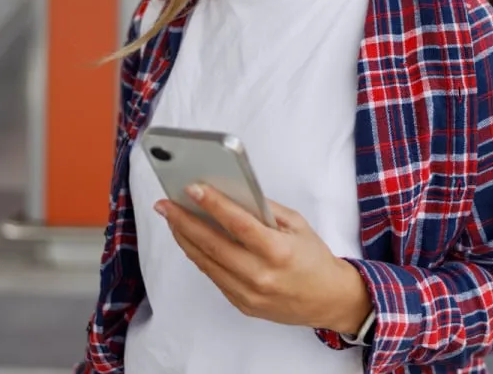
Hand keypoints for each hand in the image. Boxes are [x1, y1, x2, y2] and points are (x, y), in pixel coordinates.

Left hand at [155, 184, 372, 334]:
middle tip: (165, 204)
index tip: (192, 188)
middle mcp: (260, 274)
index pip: (238, 223)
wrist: (327, 299)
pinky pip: (213, 276)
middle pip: (212, 244)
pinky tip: (190, 240)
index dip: (213, 204)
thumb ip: (266, 210)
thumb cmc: (314, 258)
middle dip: (184, 221)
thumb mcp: (298, 225)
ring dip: (185, 238)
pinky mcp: (241, 304)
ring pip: (206, 262)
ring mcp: (248, 293)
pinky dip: (199, 256)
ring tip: (172, 219)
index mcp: (278, 251)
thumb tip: (233, 193)